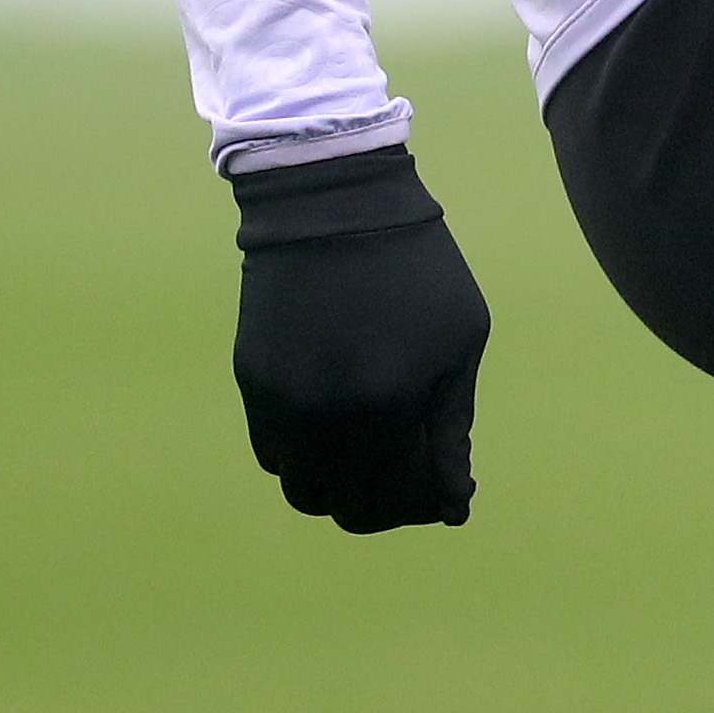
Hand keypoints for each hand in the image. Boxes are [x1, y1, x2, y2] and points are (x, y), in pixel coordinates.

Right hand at [228, 145, 489, 532]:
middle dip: (387, 508)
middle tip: (409, 483)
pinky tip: (335, 427)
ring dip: (340, 492)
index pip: (403, 500)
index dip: (429, 508)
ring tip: (370, 459)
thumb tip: (452, 505)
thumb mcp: (461, 339)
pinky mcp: (252, 384)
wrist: (333, 203)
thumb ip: (453, 427)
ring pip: (305, 493)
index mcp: (390, 401)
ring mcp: (282, 402)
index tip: (444, 494)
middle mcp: (328, 415)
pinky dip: (306, 459)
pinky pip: (274, 456)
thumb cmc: (416, 268)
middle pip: (351, 510)